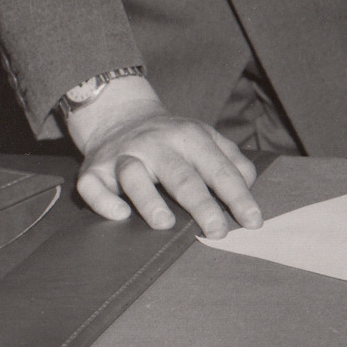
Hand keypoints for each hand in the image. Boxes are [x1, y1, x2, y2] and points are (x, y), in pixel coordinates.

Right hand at [67, 75, 261, 239]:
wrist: (120, 115)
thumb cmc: (172, 138)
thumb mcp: (205, 138)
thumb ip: (231, 159)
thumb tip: (249, 185)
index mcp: (190, 137)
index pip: (218, 169)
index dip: (238, 196)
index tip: (253, 221)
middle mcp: (156, 144)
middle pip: (181, 176)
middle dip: (201, 204)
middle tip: (218, 231)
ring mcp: (123, 155)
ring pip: (134, 176)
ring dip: (149, 200)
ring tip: (165, 224)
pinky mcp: (93, 169)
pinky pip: (93, 186)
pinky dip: (104, 201)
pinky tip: (120, 215)